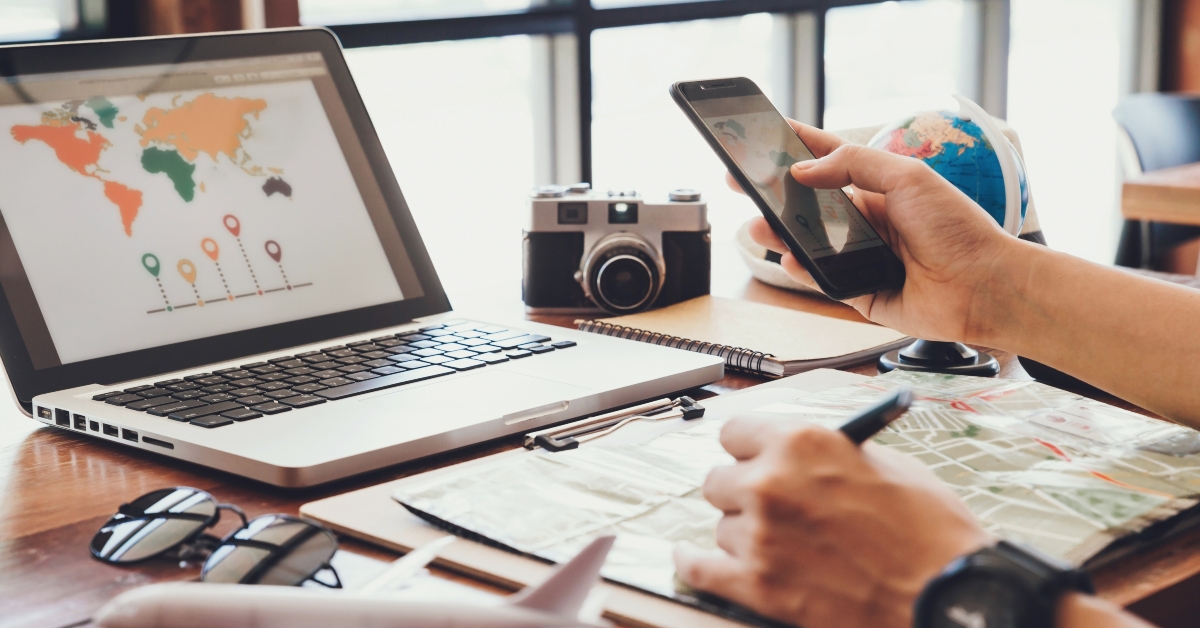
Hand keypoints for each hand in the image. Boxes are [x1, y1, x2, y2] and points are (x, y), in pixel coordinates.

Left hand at [674, 417, 990, 627]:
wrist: (947, 594)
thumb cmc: (929, 530)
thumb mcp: (883, 464)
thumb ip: (828, 453)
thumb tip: (799, 454)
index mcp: (801, 442)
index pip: (735, 433)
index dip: (747, 448)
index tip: (749, 457)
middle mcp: (770, 482)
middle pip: (719, 480)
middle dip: (742, 492)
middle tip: (766, 505)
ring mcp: (759, 535)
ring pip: (721, 527)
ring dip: (744, 534)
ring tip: (781, 545)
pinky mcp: (758, 585)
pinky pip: (699, 570)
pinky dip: (693, 566)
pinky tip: (689, 560)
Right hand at [739, 120, 1026, 343]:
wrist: (984, 286)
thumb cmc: (959, 229)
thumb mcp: (908, 177)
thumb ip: (854, 165)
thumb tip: (805, 169)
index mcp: (880, 188)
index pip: (829, 162)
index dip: (798, 148)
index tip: (766, 135)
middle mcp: (868, 222)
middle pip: (810, 204)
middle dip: (775, 194)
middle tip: (742, 183)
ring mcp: (861, 257)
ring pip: (809, 243)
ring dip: (782, 233)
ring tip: (760, 225)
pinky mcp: (860, 292)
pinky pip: (821, 281)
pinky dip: (802, 271)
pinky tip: (790, 259)